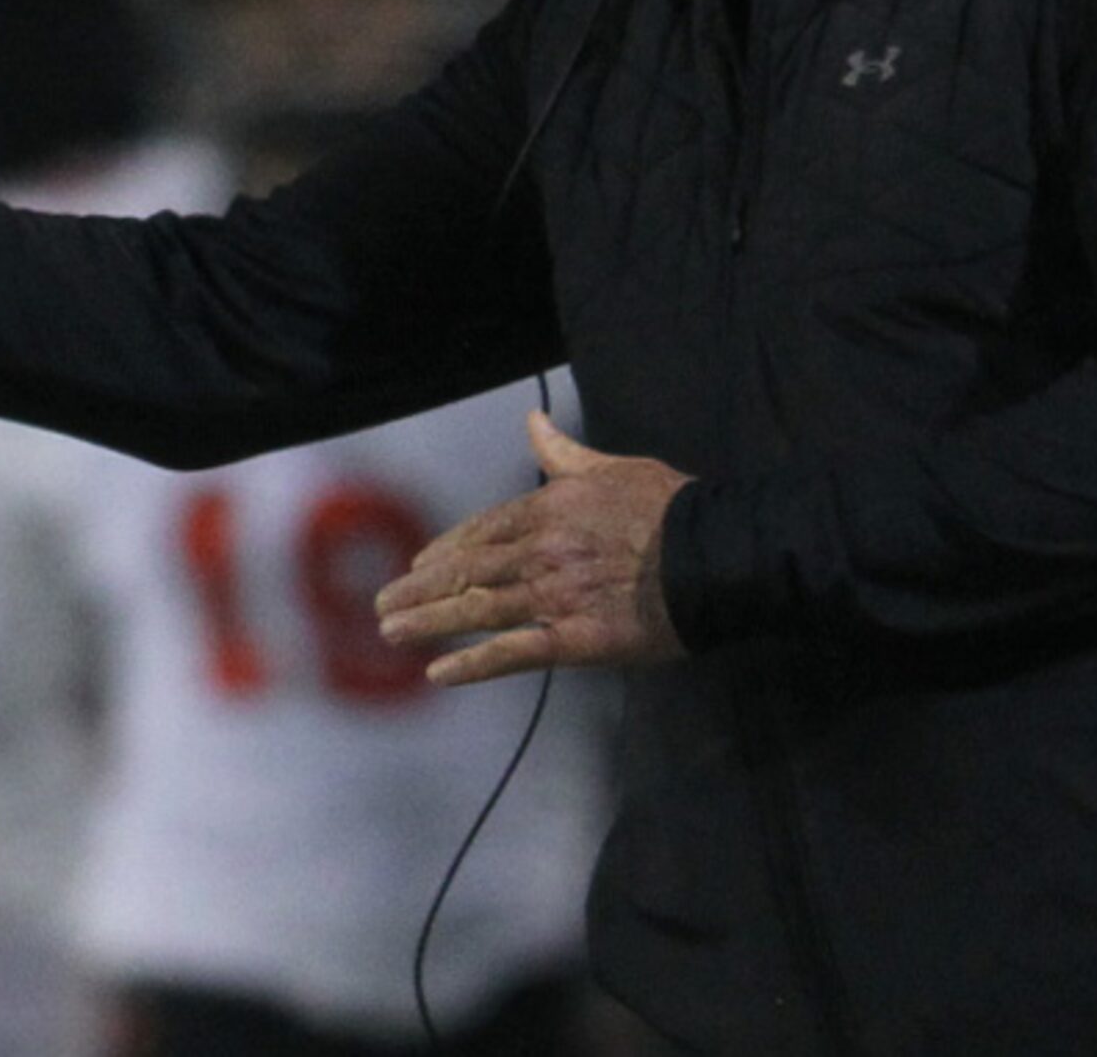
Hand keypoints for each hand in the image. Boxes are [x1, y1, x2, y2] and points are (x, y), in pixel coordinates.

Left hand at [375, 410, 690, 686]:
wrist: (714, 555)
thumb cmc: (670, 509)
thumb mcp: (612, 467)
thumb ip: (564, 452)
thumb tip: (534, 422)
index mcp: (547, 509)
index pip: (481, 532)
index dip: (444, 550)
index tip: (417, 565)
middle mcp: (540, 551)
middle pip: (466, 572)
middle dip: (418, 589)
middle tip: (382, 604)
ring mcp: (555, 596)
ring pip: (477, 610)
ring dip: (428, 622)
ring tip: (390, 632)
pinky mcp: (576, 638)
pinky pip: (513, 653)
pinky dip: (472, 664)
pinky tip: (439, 673)